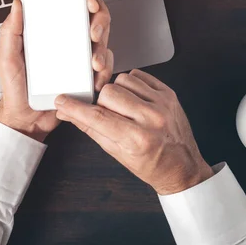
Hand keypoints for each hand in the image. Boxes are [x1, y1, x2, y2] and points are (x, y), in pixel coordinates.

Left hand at [0, 0, 112, 141]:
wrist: (25, 119)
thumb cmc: (15, 88)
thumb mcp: (7, 57)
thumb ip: (10, 30)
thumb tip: (17, 4)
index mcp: (51, 32)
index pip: (73, 6)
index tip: (89, 2)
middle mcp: (68, 42)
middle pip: (95, 21)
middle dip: (101, 23)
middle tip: (93, 34)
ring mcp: (79, 59)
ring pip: (103, 44)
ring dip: (104, 51)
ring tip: (93, 64)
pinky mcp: (87, 78)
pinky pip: (103, 70)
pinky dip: (104, 74)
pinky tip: (95, 80)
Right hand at [55, 70, 213, 194]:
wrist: (182, 168)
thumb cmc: (151, 164)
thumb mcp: (116, 152)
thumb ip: (90, 128)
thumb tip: (67, 113)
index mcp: (136, 139)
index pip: (97, 117)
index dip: (75, 107)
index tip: (62, 101)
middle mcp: (151, 119)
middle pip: (108, 93)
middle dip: (101, 102)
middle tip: (108, 114)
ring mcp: (162, 104)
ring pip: (123, 80)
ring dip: (117, 92)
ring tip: (124, 108)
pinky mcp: (169, 94)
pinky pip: (139, 76)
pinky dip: (132, 85)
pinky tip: (134, 99)